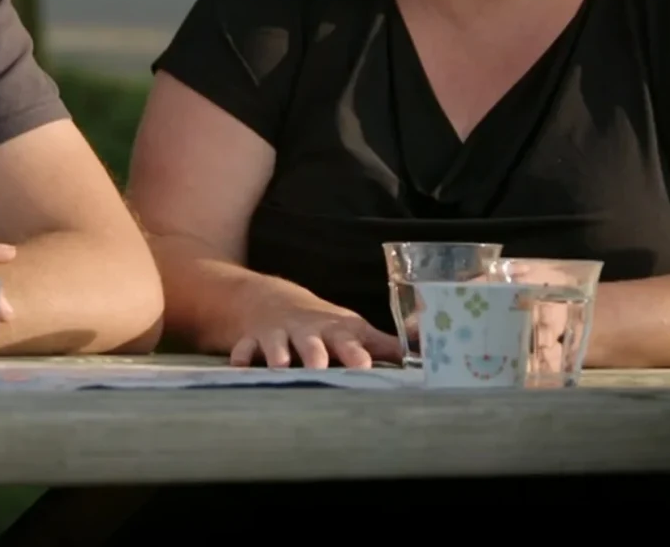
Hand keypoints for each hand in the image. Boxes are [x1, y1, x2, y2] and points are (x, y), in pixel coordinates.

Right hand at [229, 279, 401, 369]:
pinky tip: (237, 367)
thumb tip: (431, 351)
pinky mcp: (251, 342)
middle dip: (315, 356)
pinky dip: (240, 358)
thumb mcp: (355, 329)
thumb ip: (389, 346)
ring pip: (276, 347)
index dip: (356, 355)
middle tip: (319, 368)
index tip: (364, 368)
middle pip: (312, 345)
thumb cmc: (324, 325)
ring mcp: (277, 336)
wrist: (273, 301)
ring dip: (277, 356)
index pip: (350, 344)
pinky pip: (243, 350)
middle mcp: (307, 334)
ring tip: (278, 368)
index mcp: (336, 333)